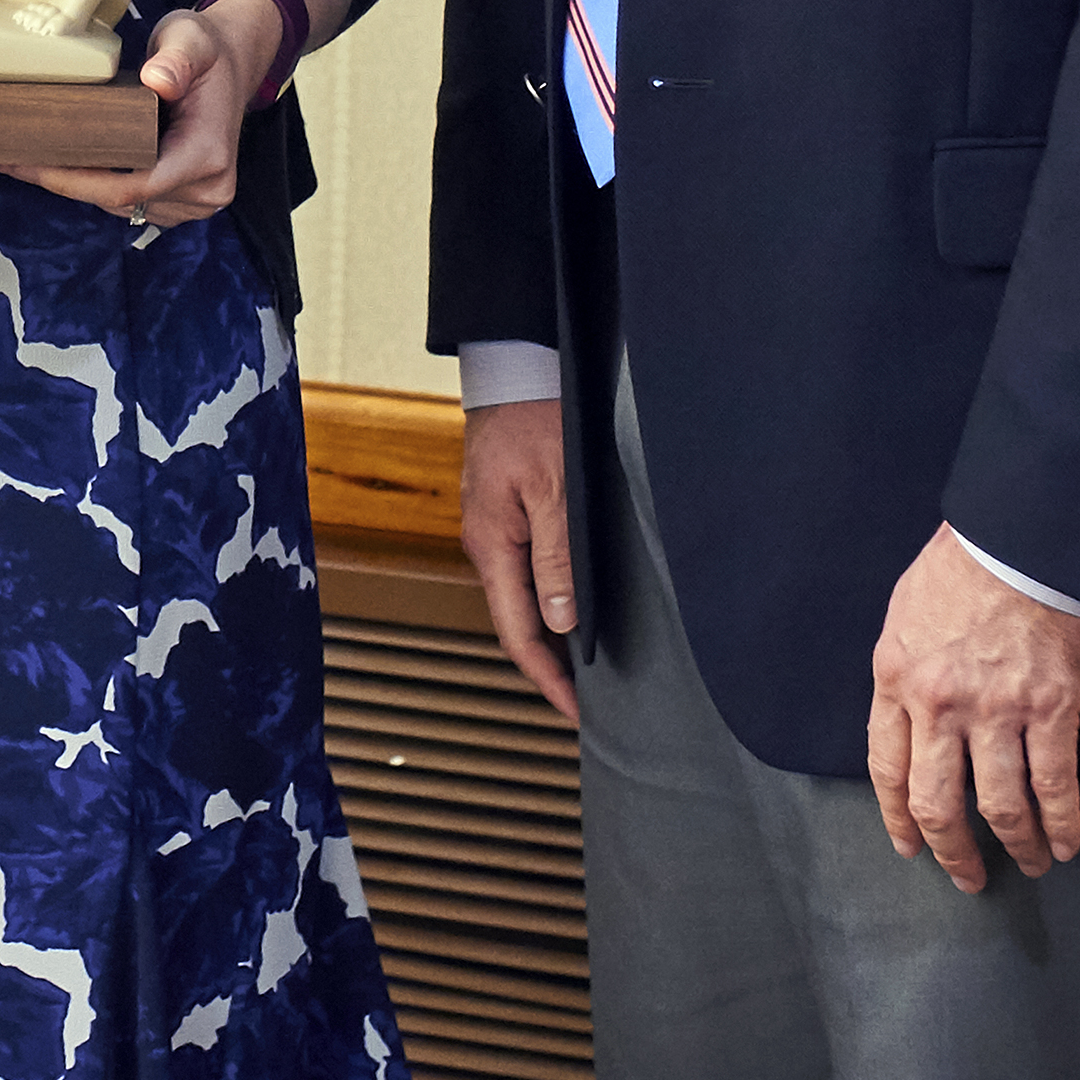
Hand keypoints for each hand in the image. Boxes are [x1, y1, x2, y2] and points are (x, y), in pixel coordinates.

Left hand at [4, 1, 250, 225]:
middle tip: (5, 158)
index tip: (31, 164)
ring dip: (72, 185)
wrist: (231, 63)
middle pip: (119, 201)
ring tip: (20, 159)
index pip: (133, 186)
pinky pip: (127, 200)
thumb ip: (177, 58)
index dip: (77, 181)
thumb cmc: (207, 49)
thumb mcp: (192, 38)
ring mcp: (193, 201)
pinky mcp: (178, 199)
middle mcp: (205, 190)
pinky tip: (55, 163)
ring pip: (119, 205)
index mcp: (206, 156)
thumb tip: (159, 81)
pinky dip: (91, 183)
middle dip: (61, 181)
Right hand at [459, 399, 580, 725]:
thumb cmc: (534, 418)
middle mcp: (487, 543)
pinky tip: (576, 608)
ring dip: (553, 634)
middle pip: (517, 623)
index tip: (578, 713)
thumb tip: (560, 621)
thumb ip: (557, 555)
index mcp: (492, 544)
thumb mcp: (556, 489)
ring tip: (590, 665)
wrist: (513, 367)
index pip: (518, 633)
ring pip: (523, 598)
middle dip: (551, 666)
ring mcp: (495, 529)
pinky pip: (527, 570)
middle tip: (592, 701)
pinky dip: (551, 600)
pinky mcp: (507, 512)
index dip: (548, 680)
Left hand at [865, 526, 1079, 891]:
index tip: (909, 846)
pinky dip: (1062, 823)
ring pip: (999, 805)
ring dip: (1015, 845)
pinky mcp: (1051, 710)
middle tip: (966, 878)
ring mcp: (995, 711)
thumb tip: (912, 712)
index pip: (886, 766)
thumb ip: (906, 668)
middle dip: (951, 849)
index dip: (897, 816)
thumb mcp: (907, 612)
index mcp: (895, 677)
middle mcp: (938, 704)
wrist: (1023, 536)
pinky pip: (1054, 785)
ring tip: (1029, 865)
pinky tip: (1066, 843)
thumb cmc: (964, 563)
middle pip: (936, 800)